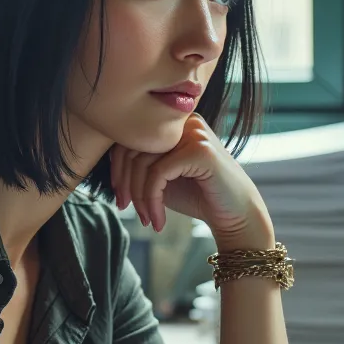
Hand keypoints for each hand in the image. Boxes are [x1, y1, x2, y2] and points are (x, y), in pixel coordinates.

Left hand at [109, 113, 273, 246]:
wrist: (236, 216)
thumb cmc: (198, 197)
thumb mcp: (161, 178)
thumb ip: (139, 165)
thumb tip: (107, 163)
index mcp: (174, 123)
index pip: (130, 137)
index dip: (117, 169)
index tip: (120, 198)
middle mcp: (184, 121)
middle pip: (133, 148)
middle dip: (126, 184)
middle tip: (127, 210)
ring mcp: (193, 132)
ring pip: (143, 162)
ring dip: (140, 198)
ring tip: (147, 219)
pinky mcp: (200, 150)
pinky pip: (158, 174)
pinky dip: (152, 201)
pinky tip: (158, 221)